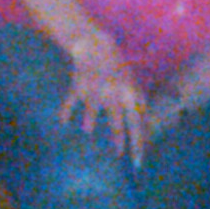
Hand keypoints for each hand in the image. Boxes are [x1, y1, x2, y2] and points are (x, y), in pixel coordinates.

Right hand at [61, 38, 151, 162]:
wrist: (96, 46)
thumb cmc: (118, 69)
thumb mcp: (133, 84)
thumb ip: (140, 104)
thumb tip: (146, 129)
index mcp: (129, 94)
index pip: (136, 123)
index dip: (138, 143)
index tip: (138, 162)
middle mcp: (113, 94)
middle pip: (116, 123)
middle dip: (118, 142)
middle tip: (118, 155)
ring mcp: (94, 91)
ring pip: (91, 114)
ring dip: (90, 123)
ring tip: (88, 130)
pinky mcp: (78, 87)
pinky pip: (70, 103)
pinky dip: (65, 112)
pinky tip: (63, 121)